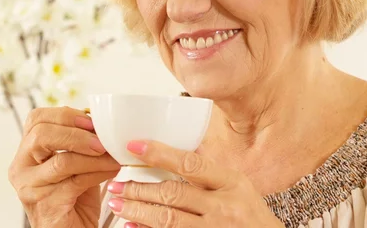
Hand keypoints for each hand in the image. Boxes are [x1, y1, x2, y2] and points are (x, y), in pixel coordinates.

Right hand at [8, 107, 119, 227]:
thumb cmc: (74, 199)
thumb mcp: (75, 164)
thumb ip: (81, 144)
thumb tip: (104, 123)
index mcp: (26, 152)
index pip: (36, 119)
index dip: (65, 115)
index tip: (91, 120)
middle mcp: (21, 168)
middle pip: (41, 134)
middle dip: (76, 132)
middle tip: (101, 139)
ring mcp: (30, 187)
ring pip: (62, 160)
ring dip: (93, 156)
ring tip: (112, 155)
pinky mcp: (46, 204)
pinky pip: (75, 181)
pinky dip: (98, 172)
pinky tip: (112, 170)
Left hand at [105, 140, 283, 227]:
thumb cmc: (251, 215)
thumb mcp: (238, 185)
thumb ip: (208, 170)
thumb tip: (174, 148)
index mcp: (230, 182)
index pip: (191, 163)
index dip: (159, 153)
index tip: (134, 146)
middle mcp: (223, 206)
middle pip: (173, 194)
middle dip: (139, 189)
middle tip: (116, 184)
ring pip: (167, 219)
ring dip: (137, 211)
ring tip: (116, 204)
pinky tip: (132, 226)